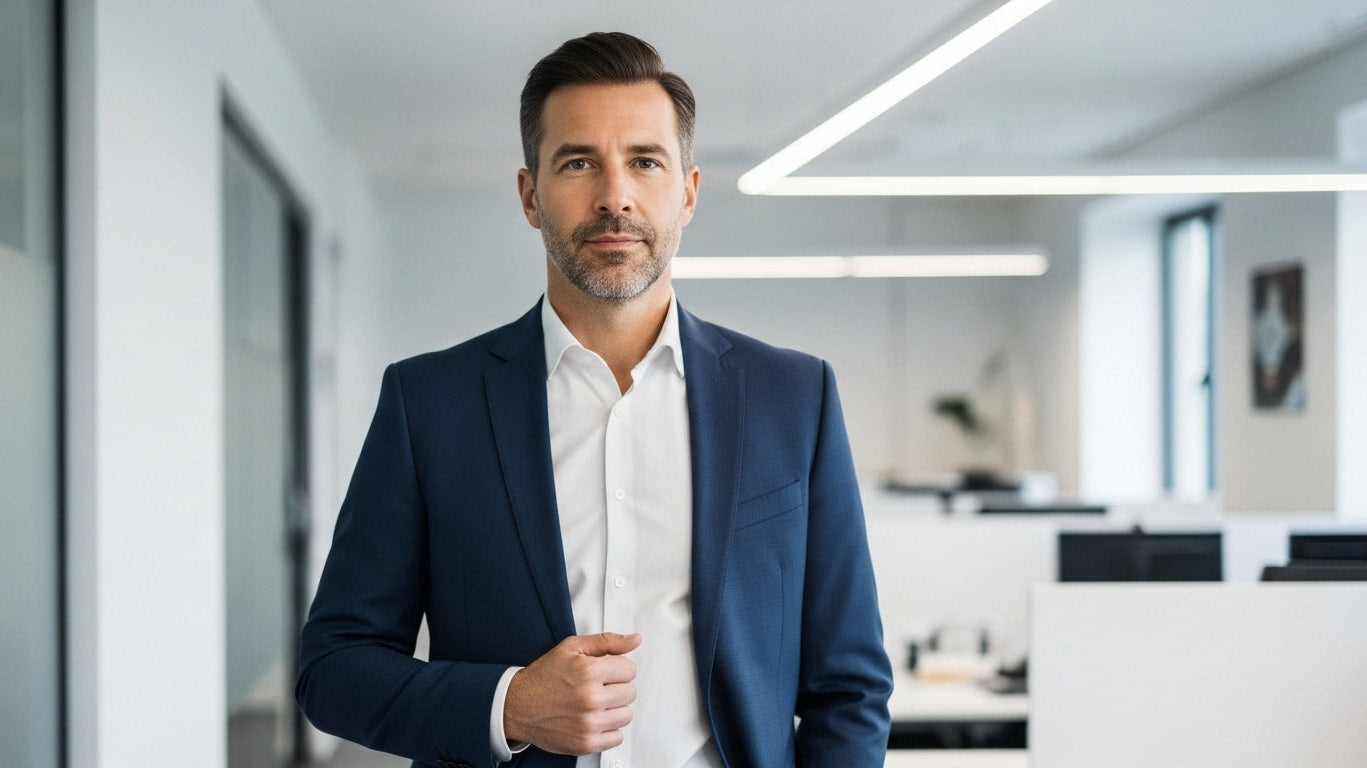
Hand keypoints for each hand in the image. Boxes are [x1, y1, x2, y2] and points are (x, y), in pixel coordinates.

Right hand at [503, 632, 641, 754]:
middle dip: (617, 687)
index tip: (604, 671)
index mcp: (588, 671)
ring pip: (626, 715)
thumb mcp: (572, 648)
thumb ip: (607, 642)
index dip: (617, 668)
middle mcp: (590, 698)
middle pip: (631, 692)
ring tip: (595, 703)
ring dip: (614, 708)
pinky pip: (617, 737)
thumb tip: (636, 639)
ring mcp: (588, 723)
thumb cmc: (544, 676)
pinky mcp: (585, 743)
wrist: (517, 705)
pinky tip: (593, 719)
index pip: (630, 669)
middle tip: (598, 687)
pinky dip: (608, 729)